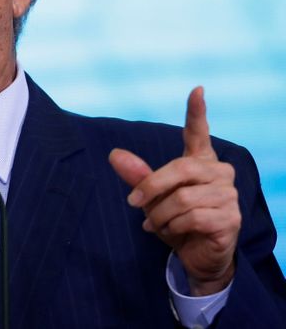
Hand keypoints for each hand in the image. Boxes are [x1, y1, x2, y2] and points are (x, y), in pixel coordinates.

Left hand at [109, 87, 239, 295]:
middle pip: (180, 169)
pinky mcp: (231, 218)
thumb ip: (137, 176)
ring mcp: (229, 195)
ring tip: (155, 223)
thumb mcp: (152, 198)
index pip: (199, 132)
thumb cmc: (176, 220)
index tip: (196, 89)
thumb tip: (114, 154)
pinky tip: (171, 231)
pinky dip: (173, 226)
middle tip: (133, 203)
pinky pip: (192, 217)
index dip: (197, 111)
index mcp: (200, 161)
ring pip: (183, 197)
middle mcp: (219, 172)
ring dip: (160, 214)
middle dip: (151, 187)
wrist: (196, 255)